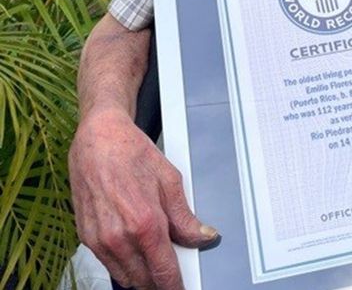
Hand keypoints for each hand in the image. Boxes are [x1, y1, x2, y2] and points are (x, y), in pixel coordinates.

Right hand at [69, 107, 217, 289]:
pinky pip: (109, 264)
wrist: (98, 138)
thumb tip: (202, 236)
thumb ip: (185, 216)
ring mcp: (100, 240)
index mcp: (144, 222)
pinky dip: (123, 262)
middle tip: (172, 264)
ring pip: (125, 277)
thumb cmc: (130, 152)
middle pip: (144, 281)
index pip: (164, 272)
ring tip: (153, 253)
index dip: (176, 284)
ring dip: (141, 274)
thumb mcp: (169, 179)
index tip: (182, 285)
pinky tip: (133, 244)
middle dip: (160, 278)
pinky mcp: (87, 237)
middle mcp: (119, 236)